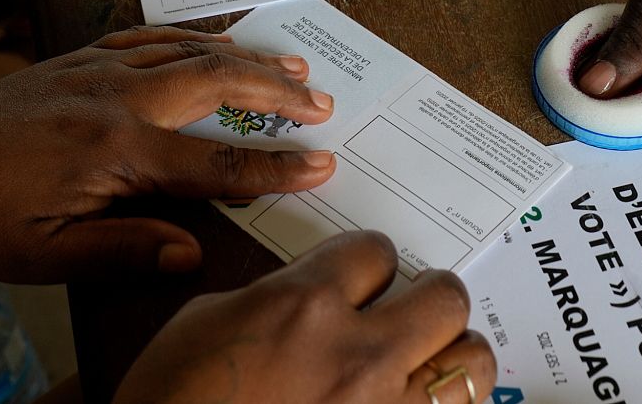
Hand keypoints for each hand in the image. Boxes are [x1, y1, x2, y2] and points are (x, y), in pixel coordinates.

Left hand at [0, 26, 335, 282]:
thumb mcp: (46, 254)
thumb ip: (123, 251)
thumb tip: (189, 254)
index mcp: (116, 152)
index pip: (214, 162)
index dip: (273, 166)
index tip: (320, 163)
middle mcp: (119, 101)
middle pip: (217, 86)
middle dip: (277, 93)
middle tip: (320, 100)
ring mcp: (102, 72)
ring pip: (191, 52)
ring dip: (247, 57)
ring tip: (292, 62)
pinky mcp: (84, 60)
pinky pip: (152, 36)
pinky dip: (195, 35)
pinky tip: (217, 40)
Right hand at [114, 231, 495, 403]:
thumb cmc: (171, 401)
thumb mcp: (206, 324)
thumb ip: (276, 297)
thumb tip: (310, 296)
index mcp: (303, 306)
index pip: (374, 251)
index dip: (370, 259)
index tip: (368, 270)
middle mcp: (356, 354)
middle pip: (443, 297)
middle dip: (430, 295)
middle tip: (415, 307)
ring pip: (470, 361)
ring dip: (453, 353)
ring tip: (433, 357)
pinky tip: (416, 401)